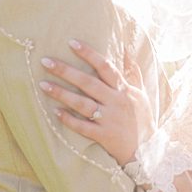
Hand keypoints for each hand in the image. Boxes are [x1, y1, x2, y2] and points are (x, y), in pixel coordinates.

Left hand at [40, 40, 150, 165]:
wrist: (148, 149)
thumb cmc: (142, 118)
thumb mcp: (141, 94)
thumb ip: (133, 73)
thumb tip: (128, 50)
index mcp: (124, 89)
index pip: (106, 67)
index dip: (89, 54)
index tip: (71, 43)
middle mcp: (116, 102)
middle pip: (88, 83)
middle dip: (66, 71)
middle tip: (45, 61)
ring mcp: (109, 119)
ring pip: (82, 104)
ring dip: (62, 94)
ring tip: (43, 85)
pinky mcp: (104, 135)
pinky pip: (83, 126)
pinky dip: (68, 120)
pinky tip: (55, 111)